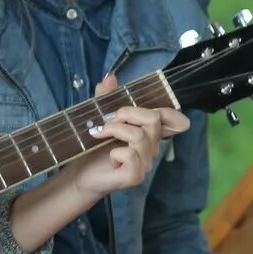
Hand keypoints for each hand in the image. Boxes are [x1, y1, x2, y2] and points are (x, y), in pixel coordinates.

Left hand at [66, 74, 190, 197]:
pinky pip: (131, 156)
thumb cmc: (93, 149)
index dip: (169, 112)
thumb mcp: (99, 118)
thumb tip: (110, 77)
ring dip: (115, 130)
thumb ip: (106, 98)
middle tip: (108, 120)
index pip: (174, 121)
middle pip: (154, 120)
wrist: (79, 175)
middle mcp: (150, 148)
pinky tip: (109, 157)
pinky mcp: (135, 176)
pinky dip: (116, 152)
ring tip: (100, 135)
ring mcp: (145, 164)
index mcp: (147, 134)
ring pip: (140, 136)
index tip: (146, 108)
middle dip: (128, 113)